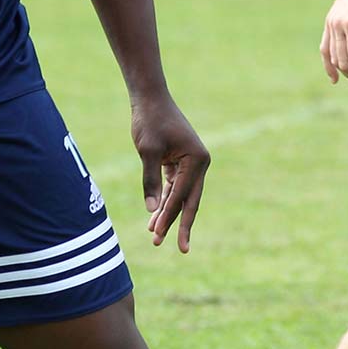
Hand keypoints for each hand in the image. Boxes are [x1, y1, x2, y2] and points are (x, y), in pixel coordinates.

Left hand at [131, 93, 208, 252]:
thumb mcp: (147, 151)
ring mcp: (192, 162)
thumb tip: (154, 211)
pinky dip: (166, 201)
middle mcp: (200, 162)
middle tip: (180, 249)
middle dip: (180, 224)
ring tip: (156, 237)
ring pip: (182, 196)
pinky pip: (176, 187)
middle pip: (190, 200)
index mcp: (197, 159)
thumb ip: (150, 181)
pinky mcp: (181, 161)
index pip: (181, 195)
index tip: (158, 236)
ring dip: (169, 214)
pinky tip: (156, 217)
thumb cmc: (149, 121)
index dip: (169, 217)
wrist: (150, 98)